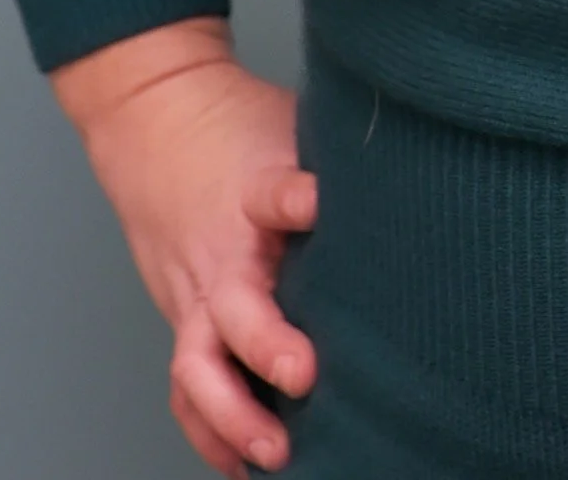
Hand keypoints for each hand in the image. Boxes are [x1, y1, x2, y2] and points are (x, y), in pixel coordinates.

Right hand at [51, 17, 316, 473]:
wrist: (154, 122)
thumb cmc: (236, 126)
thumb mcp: (291, 121)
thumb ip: (337, 157)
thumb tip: (414, 168)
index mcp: (254, 195)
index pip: (277, 194)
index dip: (299, 200)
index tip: (320, 207)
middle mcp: (220, 255)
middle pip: (233, 307)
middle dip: (266, 346)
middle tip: (306, 374)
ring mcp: (193, 295)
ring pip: (197, 365)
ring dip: (233, 414)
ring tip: (274, 453)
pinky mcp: (183, 318)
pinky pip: (186, 383)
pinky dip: (209, 428)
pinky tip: (239, 463)